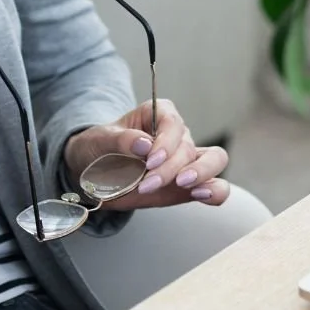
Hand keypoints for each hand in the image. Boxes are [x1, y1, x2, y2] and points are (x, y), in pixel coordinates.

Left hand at [63, 98, 229, 208]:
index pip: (172, 123)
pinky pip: (215, 186)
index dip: (165, 143)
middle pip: (188, 146)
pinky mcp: (190, 185)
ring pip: (213, 160)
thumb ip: (120, 140)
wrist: (93, 173)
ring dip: (201, 174)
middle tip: (148, 184)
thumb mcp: (99, 139)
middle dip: (171, 167)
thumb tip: (144, 144)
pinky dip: (216, 191)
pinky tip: (203, 196)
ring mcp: (186, 160)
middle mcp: (177, 134)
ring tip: (184, 186)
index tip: (149, 161)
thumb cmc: (98, 148)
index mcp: (158, 113)